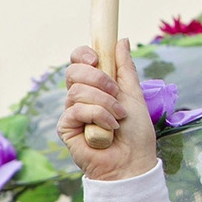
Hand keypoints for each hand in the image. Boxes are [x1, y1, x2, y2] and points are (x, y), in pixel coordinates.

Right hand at [58, 40, 159, 181]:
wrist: (132, 161)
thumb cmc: (136, 133)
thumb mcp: (134, 94)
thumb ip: (125, 68)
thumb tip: (121, 40)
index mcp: (94, 86)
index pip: (78, 61)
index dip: (83, 55)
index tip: (98, 59)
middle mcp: (79, 98)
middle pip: (73, 72)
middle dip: (98, 79)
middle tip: (115, 93)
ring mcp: (71, 112)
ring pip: (77, 91)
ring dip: (104, 103)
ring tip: (118, 118)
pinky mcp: (65, 128)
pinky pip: (76, 110)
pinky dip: (98, 116)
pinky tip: (109, 128)